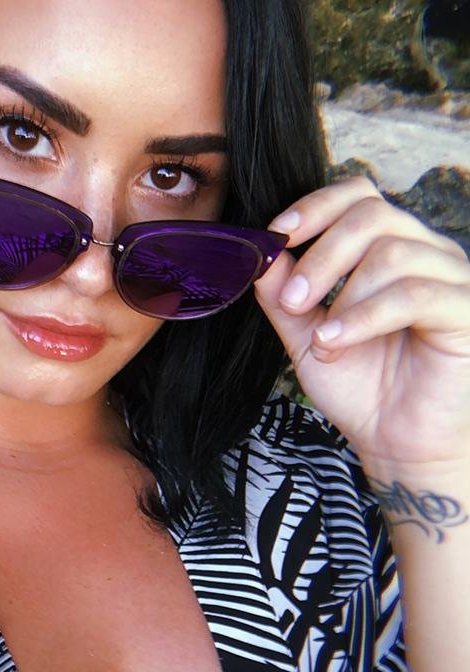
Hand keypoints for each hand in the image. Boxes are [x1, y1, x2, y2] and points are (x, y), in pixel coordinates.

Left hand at [254, 176, 469, 468]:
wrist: (393, 439)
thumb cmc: (358, 384)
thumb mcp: (305, 335)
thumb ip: (283, 295)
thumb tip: (259, 253)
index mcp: (386, 248)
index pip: (358, 195)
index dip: (316, 206)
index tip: (278, 235)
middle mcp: (423, 253)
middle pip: (371, 215)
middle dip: (320, 257)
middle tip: (292, 301)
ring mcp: (450, 278)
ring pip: (392, 253)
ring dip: (342, 297)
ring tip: (321, 340)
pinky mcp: (466, 311)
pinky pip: (415, 294)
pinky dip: (364, 317)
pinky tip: (335, 342)